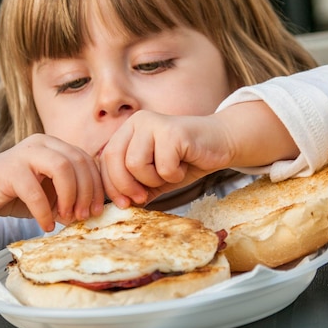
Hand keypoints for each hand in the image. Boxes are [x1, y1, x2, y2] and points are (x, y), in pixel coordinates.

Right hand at [0, 134, 104, 230]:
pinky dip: (44, 212)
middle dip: (87, 192)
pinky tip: (46, 225)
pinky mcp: (8, 170)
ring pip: (62, 168)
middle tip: (84, 216)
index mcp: (55, 145)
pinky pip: (34, 191)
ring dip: (70, 197)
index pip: (85, 159)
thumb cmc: (16, 193)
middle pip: (77, 162)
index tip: (98, 210)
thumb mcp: (49, 194)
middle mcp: (42, 143)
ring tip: (67, 218)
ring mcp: (24, 153)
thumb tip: (94, 213)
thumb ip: (70, 198)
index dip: (97, 186)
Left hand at [99, 111, 232, 206]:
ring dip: (154, 179)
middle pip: (115, 160)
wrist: (221, 143)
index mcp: (128, 130)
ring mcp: (154, 123)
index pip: (105, 159)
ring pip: (136, 164)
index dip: (111, 185)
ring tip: (171, 172)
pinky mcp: (173, 130)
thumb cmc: (186, 160)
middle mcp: (138, 121)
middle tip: (143, 197)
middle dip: (127, 185)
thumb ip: (136, 187)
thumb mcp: (155, 177)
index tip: (124, 204)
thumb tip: (117, 206)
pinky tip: (185, 165)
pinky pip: (163, 166)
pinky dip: (174, 175)